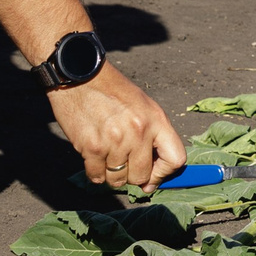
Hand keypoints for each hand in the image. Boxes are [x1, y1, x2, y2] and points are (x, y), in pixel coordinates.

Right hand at [48, 64, 185, 192]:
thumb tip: (151, 178)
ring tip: (107, 157)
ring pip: (118, 181)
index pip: (175, 159)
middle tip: (124, 165)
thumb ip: (152, 136)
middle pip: (142, 176)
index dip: (164, 172)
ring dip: (112, 175)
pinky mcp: (92, 147)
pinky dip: (95, 173)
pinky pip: (96, 177)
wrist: (80, 75)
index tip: (153, 175)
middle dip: (134, 176)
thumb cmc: (111, 90)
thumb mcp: (142, 105)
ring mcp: (115, 141)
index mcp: (156, 119)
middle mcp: (138, 132)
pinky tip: (94, 158)